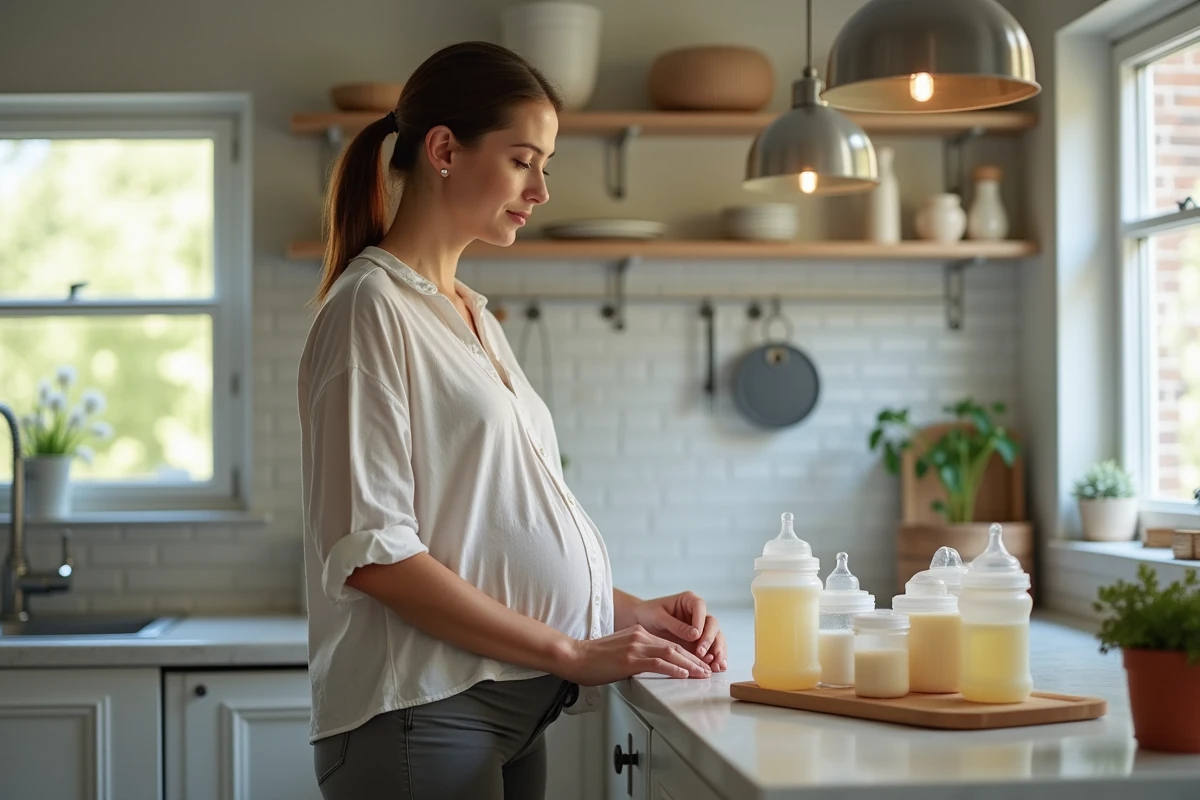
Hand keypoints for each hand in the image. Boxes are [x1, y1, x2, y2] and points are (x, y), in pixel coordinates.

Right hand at [556, 625, 712, 686]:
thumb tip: (649, 665)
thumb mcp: (619, 650)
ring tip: (702, 674)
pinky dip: (673, 668)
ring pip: (671, 653)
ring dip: (690, 665)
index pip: (669, 643)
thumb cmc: (593, 658)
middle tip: (708, 670)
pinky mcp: (630, 658)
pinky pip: (658, 662)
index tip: (698, 664)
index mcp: (638, 633)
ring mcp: (635, 646)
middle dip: (694, 660)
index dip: (686, 654)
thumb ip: (636, 653)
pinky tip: (684, 674)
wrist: (574, 656)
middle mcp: (640, 636)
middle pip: (674, 647)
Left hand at [633, 591, 727, 671]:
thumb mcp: (658, 617)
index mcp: (689, 600)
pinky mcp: (700, 642)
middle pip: (712, 624)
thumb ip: (676, 625)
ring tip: (716, 665)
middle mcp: (698, 614)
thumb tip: (695, 635)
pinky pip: (711, 649)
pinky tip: (716, 667)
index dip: (700, 622)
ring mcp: (701, 628)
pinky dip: (715, 658)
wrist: (640, 622)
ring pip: (716, 637)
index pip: (700, 607)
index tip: (696, 635)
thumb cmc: (648, 614)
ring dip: (718, 651)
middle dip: (710, 639)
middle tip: (702, 653)